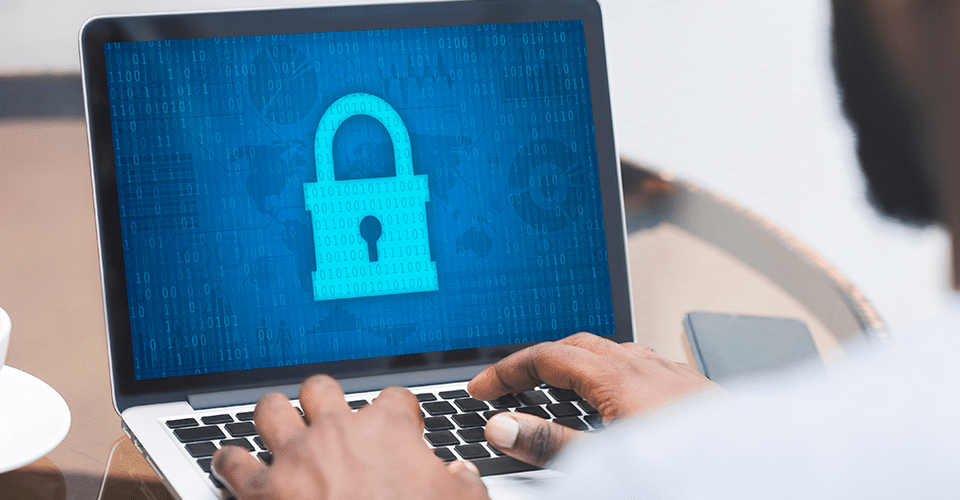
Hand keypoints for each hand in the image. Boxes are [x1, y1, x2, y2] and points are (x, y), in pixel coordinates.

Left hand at [212, 375, 489, 499]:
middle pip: (322, 388)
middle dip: (323, 398)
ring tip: (276, 421)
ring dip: (272, 415)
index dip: (398, 409)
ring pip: (270, 410)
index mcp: (386, 430)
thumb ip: (464, 484)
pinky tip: (230, 463)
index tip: (401, 423)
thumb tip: (462, 475)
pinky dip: (228, 461)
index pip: (394, 398)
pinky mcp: (262, 491)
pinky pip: (232, 462)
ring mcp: (296, 457)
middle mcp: (337, 432)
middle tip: (328, 414)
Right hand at [467, 332, 715, 466]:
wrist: (759, 477)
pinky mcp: (691, 388)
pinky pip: (640, 364)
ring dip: (575, 363)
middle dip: (537, 360)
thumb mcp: (607, 461)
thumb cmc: (691, 472)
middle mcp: (647, 365)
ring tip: (555, 390)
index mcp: (620, 378)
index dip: (507, 371)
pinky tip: (614, 399)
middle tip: (509, 385)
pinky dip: (609, 372)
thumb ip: (551, 444)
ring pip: (611, 352)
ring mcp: (672, 373)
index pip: (548, 357)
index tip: (482, 389)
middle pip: (576, 345)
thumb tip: (503, 427)